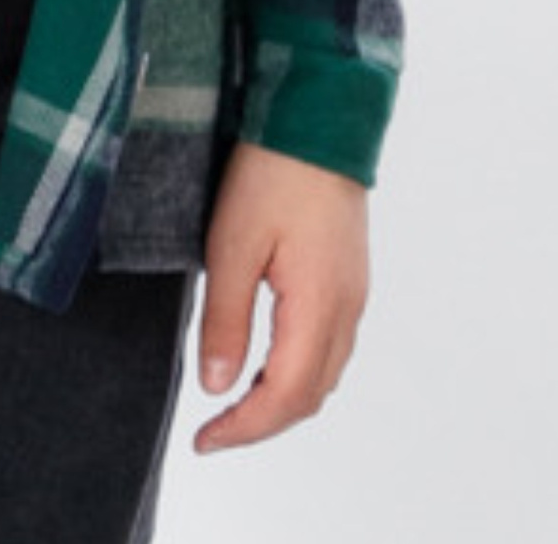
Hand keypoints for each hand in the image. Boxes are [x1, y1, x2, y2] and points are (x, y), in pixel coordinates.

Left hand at [193, 142, 369, 453]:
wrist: (318, 117)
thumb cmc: (272, 172)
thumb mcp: (232, 245)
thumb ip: (226, 320)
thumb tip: (217, 386)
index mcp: (319, 306)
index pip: (286, 396)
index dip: (245, 428)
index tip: (204, 440)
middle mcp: (346, 308)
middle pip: (311, 396)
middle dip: (263, 423)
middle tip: (215, 430)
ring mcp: (352, 292)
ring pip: (324, 373)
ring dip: (282, 400)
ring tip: (234, 403)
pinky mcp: (348, 276)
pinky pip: (329, 346)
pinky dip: (298, 371)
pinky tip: (266, 362)